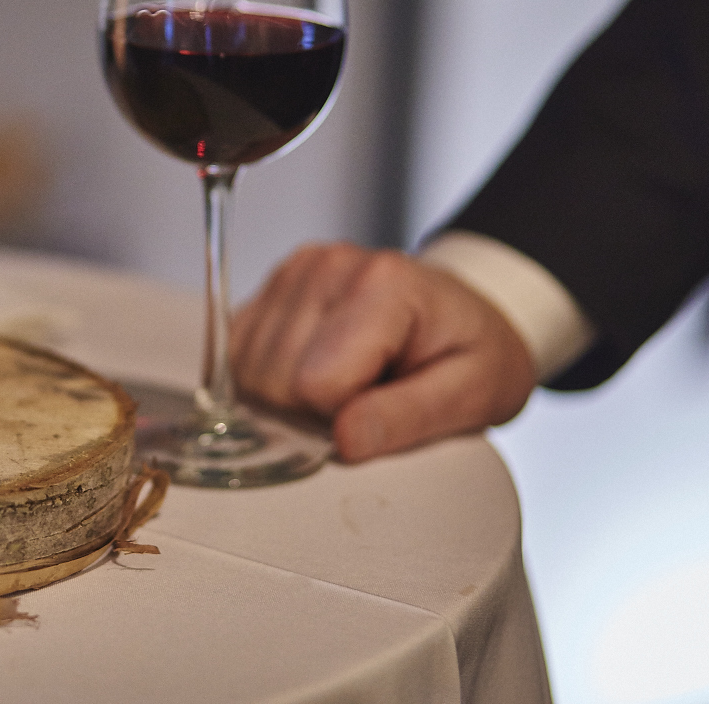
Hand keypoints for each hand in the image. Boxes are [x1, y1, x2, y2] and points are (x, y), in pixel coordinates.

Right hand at [231, 242, 535, 462]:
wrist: (466, 312)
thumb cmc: (471, 350)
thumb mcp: (472, 395)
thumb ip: (406, 419)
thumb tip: (345, 442)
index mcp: (382, 284)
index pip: (313, 383)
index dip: (343, 416)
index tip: (382, 404)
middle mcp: (328, 265)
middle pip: (273, 379)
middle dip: (313, 408)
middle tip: (367, 393)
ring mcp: (295, 270)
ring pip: (247, 371)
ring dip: (290, 394)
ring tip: (348, 376)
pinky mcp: (273, 284)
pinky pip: (237, 355)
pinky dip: (271, 376)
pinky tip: (316, 364)